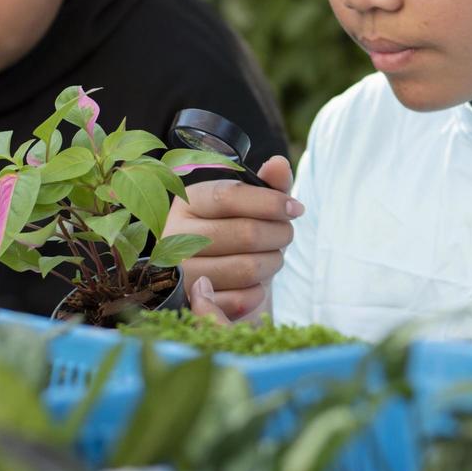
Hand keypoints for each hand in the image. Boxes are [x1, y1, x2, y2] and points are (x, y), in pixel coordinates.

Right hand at [169, 156, 301, 320]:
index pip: (229, 196)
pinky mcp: (193, 306)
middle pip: (246, 233)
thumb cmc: (237, 234)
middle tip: (286, 234)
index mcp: (189, 202)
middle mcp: (176, 236)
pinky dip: (259, 291)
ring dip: (273, 262)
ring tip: (272, 256)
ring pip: (248, 268)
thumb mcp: (253, 206)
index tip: (295, 208)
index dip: (270, 202)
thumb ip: (269, 185)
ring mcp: (182, 274)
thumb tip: (279, 164)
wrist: (219, 282)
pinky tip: (256, 283)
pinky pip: (243, 298)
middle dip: (279, 234)